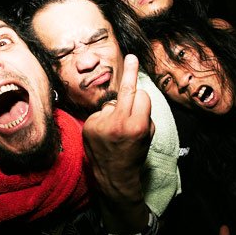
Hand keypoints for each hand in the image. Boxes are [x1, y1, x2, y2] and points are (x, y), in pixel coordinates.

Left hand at [82, 54, 154, 232]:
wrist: (113, 177)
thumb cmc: (134, 155)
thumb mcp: (148, 136)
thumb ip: (143, 114)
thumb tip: (135, 93)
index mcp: (138, 125)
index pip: (142, 96)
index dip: (142, 99)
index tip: (138, 70)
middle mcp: (118, 122)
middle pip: (126, 90)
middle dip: (130, 73)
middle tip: (132, 57)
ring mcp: (101, 124)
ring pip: (112, 103)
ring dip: (115, 111)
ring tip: (114, 131)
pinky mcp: (88, 125)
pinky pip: (100, 113)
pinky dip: (103, 119)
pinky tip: (104, 134)